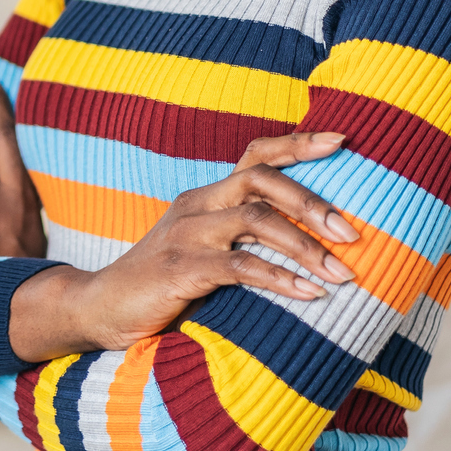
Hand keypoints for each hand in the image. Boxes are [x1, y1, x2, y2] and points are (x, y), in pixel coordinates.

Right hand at [8, 131, 358, 361]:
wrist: (97, 310)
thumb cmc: (161, 288)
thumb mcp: (202, 254)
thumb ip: (240, 243)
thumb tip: (308, 250)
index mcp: (204, 198)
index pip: (255, 155)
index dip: (297, 145)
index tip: (342, 141)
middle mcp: (196, 207)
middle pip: (260, 180)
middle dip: (313, 202)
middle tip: (354, 234)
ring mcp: (185, 235)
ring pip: (256, 220)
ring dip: (306, 246)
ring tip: (343, 274)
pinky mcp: (178, 269)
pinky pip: (240, 266)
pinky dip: (281, 278)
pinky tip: (309, 295)